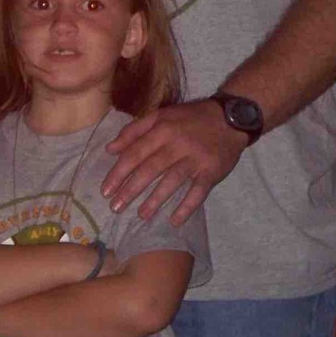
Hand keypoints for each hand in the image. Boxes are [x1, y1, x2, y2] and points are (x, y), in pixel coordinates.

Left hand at [101, 99, 247, 225]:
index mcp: (161, 129)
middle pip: (149, 169)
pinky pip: (198, 192)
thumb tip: (109, 149)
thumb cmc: (190, 118)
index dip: (119, 173)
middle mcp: (176, 143)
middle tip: (116, 208)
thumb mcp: (160, 115)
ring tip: (140, 216)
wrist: (230, 118)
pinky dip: (187, 207)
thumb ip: (134, 130)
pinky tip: (175, 221)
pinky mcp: (212, 171)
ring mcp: (195, 159)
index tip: (105, 190)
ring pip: (172, 181)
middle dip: (130, 190)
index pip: (134, 153)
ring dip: (155, 200)